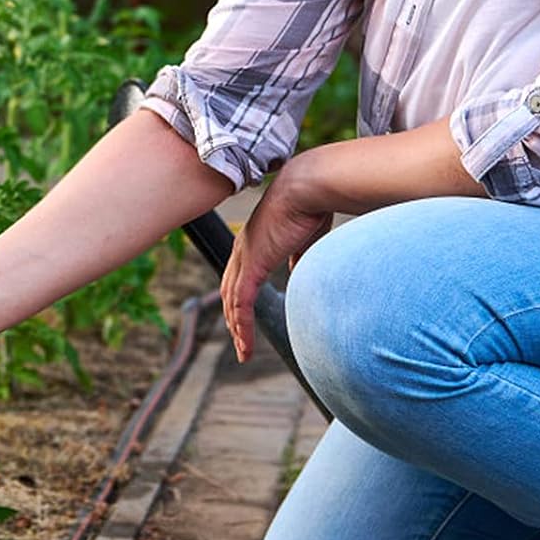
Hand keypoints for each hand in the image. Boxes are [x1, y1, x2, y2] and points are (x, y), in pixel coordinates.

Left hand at [221, 151, 333, 362]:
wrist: (308, 187)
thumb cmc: (311, 205)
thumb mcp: (304, 237)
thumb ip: (297, 256)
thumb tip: (297, 272)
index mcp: (253, 241)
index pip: (239, 277)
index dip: (239, 299)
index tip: (245, 318)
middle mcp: (243, 249)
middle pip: (229, 291)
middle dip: (233, 318)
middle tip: (240, 343)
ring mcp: (245, 256)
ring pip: (232, 301)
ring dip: (236, 328)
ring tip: (243, 351)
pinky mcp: (253, 264)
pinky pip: (241, 303)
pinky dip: (242, 325)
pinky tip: (245, 343)